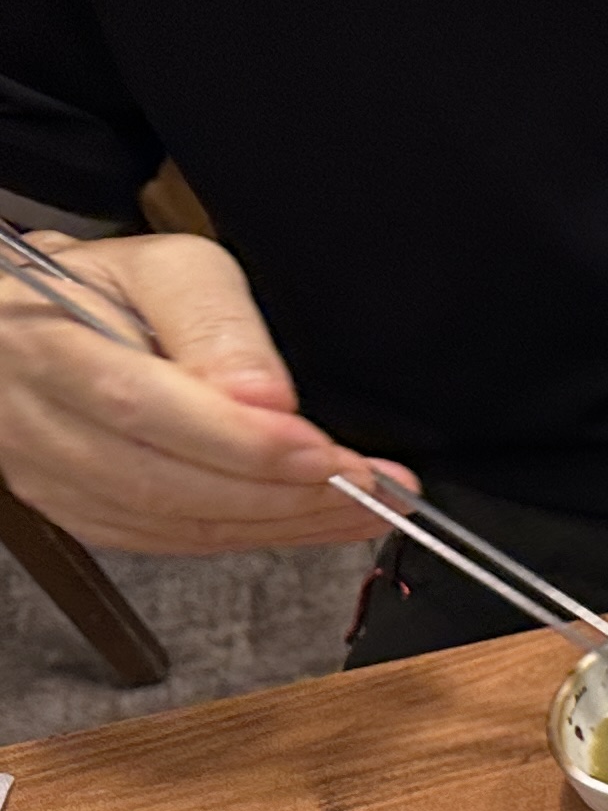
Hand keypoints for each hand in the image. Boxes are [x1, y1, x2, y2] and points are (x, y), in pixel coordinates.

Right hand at [0, 233, 410, 553]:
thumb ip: (216, 324)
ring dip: (283, 525)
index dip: (239, 441)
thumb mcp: (165, 268)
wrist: (38, 324)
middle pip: (162, 482)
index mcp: (46, 345)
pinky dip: (255, 536)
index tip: (323, 452)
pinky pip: (175, 542)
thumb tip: (266, 399)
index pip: (139, 406)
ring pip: (174, 524)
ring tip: (365, 508)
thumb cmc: (105, 290)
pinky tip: (313, 521)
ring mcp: (51, 477)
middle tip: (371, 488)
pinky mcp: (82, 514)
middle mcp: (34, 421)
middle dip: (281, 493)